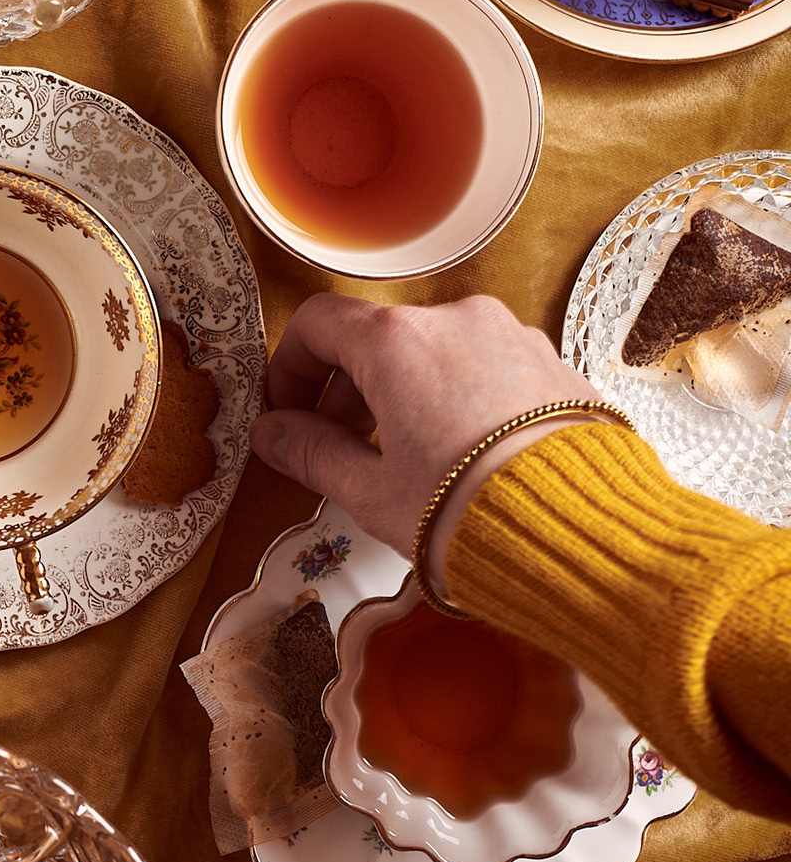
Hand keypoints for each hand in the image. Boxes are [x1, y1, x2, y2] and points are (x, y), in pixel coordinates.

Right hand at [249, 294, 600, 589]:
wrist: (588, 539)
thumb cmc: (470, 515)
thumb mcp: (370, 492)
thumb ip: (311, 452)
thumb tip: (273, 433)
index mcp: (398, 342)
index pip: (320, 323)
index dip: (291, 366)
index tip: (288, 409)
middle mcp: (457, 321)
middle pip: (379, 337)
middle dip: (348, 389)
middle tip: (336, 446)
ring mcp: (513, 338)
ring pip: (436, 352)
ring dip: (405, 393)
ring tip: (406, 460)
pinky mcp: (555, 365)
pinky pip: (486, 368)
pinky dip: (458, 398)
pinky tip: (462, 458)